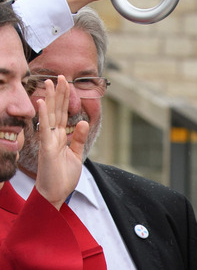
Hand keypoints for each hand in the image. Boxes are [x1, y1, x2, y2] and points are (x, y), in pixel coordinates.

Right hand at [34, 76, 89, 208]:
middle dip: (59, 93)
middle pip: (56, 111)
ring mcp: (48, 141)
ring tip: (50, 82)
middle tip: (60, 76)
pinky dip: (43, 116)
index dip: (65, 99)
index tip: (67, 84)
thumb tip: (82, 122)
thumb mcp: (75, 155)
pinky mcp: (46, 149)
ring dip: (50, 98)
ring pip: (50, 116)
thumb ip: (78, 138)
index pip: (62, 114)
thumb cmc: (63, 176)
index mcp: (60, 137)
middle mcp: (52, 136)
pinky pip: (45, 130)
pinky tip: (42, 102)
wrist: (55, 193)